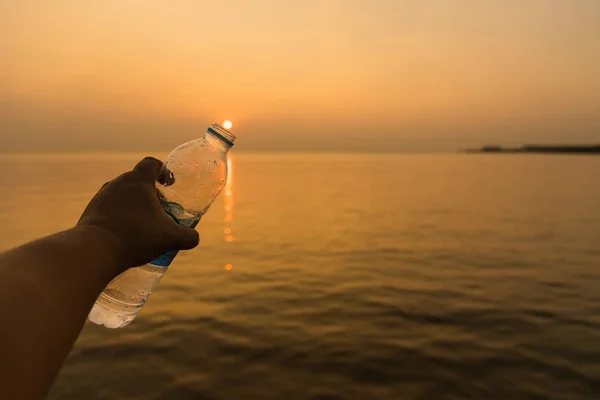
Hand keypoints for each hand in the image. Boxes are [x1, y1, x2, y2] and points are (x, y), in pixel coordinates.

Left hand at [77, 157, 199, 273]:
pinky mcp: (91, 212)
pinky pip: (109, 208)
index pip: (151, 163)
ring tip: (142, 225)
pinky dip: (119, 216)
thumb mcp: (170, 238)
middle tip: (160, 210)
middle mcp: (117, 183)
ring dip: (133, 205)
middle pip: (137, 180)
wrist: (95, 250)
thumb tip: (194, 238)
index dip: (162, 170)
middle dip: (150, 193)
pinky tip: (126, 234)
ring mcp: (101, 197)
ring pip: (122, 195)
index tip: (169, 184)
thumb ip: (188, 236)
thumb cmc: (136, 236)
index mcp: (138, 181)